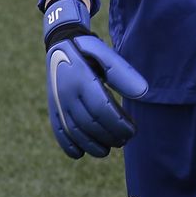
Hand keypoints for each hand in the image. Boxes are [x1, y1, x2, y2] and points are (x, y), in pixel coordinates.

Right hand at [43, 0, 148, 157]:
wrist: (61, 43)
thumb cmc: (91, 51)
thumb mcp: (107, 56)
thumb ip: (124, 74)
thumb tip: (143, 93)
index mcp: (82, 79)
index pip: (102, 110)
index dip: (119, 125)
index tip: (132, 132)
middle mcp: (67, 93)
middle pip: (90, 124)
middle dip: (109, 137)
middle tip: (124, 141)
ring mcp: (57, 102)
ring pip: (74, 131)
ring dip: (92, 145)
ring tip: (107, 150)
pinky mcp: (52, 108)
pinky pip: (59, 131)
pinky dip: (68, 145)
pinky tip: (81, 153)